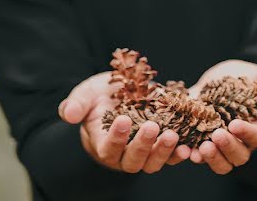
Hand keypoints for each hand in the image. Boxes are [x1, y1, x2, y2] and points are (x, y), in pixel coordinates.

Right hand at [58, 72, 190, 172]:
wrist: (122, 94)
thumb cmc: (100, 96)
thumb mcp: (86, 95)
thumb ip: (75, 104)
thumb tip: (67, 113)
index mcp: (103, 145)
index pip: (108, 148)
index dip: (115, 137)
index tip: (122, 118)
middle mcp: (123, 155)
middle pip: (133, 161)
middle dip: (142, 145)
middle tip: (151, 127)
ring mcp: (144, 153)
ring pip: (153, 163)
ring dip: (164, 152)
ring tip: (172, 135)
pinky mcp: (162, 147)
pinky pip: (171, 156)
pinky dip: (180, 152)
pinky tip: (189, 144)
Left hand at [187, 60, 256, 173]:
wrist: (219, 75)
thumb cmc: (245, 76)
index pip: (255, 136)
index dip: (246, 133)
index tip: (234, 123)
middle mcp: (240, 140)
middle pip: (239, 156)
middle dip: (227, 148)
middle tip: (216, 135)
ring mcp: (220, 142)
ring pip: (221, 163)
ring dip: (211, 158)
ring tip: (200, 149)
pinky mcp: (201, 140)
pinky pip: (198, 155)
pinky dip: (191, 155)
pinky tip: (184, 150)